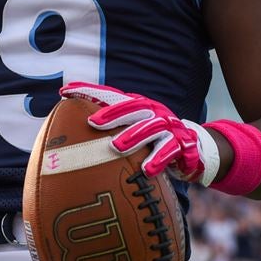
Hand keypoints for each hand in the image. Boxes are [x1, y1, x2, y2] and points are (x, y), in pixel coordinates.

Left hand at [59, 82, 218, 184]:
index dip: (89, 91)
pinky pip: (171, 151)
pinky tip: (147, 169)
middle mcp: (154, 112)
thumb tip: (67, 135)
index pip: (112, 96)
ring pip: (152, 127)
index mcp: (139, 107)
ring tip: (116, 147)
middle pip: (133, 106)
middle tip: (92, 122)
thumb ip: (108, 132)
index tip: (65, 91)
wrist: (195, 150)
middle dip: (112, 113)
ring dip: (134, 136)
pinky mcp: (183, 145)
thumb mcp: (132, 134)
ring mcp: (170, 127)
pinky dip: (159, 159)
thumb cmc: (154, 143)